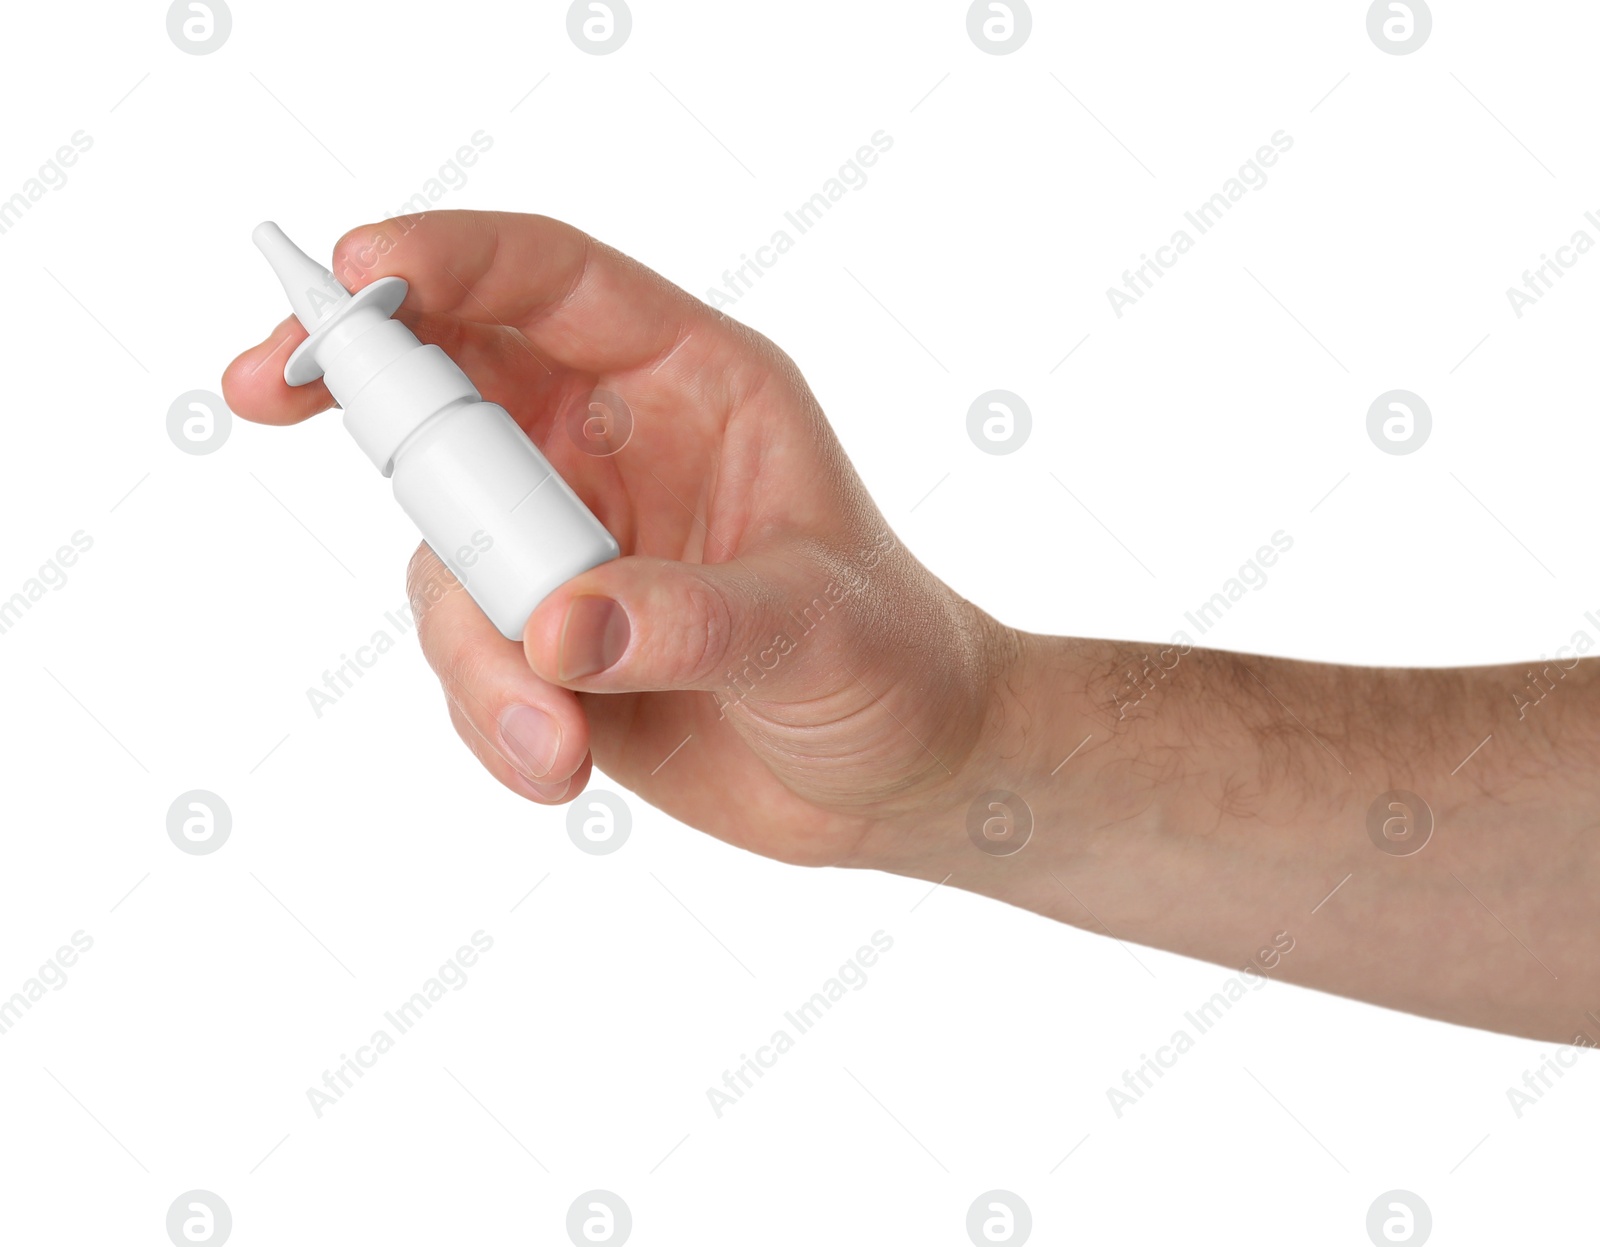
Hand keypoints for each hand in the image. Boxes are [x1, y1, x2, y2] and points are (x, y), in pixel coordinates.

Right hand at [223, 210, 1019, 868]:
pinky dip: (489, 712)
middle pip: (450, 379)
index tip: (352, 272)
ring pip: (445, 550)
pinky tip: (557, 764)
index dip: (448, 261)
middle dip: (352, 381)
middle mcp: (614, 447)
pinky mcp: (546, 636)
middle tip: (259, 388)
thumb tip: (556, 634)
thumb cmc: (895, 664)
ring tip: (555, 739)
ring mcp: (570, 543)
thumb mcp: (817, 629)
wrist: (898, 777)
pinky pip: (465, 652)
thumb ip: (691, 621)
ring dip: (473, 648)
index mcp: (694, 385)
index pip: (551, 283)